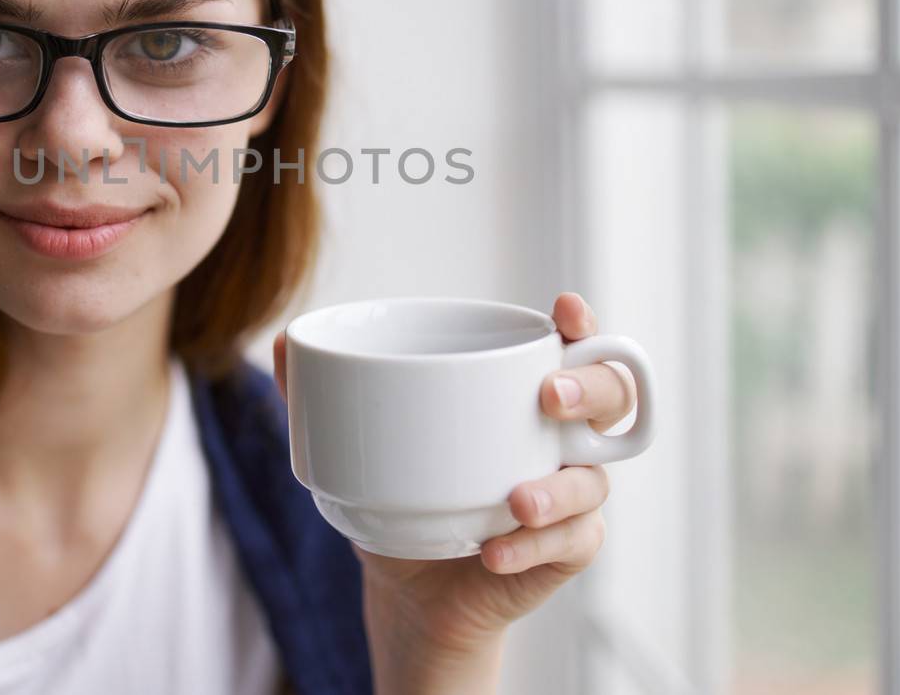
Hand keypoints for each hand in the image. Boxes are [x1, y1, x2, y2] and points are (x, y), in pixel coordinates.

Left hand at [270, 292, 636, 692]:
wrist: (409, 588)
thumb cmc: (401, 493)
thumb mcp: (362, 441)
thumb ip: (326, 392)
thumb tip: (283, 342)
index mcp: (519, 390)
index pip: (573, 343)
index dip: (582, 323)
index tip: (565, 310)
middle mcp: (559, 434)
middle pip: (615, 395)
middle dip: (592, 388)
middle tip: (548, 398)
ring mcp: (570, 493)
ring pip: (595, 478)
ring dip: (558, 489)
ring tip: (513, 501)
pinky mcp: (567, 549)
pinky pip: (574, 542)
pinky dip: (531, 547)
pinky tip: (492, 551)